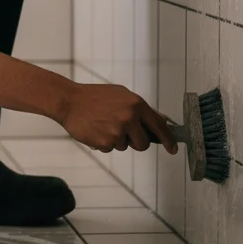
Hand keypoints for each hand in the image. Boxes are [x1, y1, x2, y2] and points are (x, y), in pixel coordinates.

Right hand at [58, 82, 178, 154]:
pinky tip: (95, 129)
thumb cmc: (95, 96)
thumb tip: (158, 122)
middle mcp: (129, 118)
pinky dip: (104, 142)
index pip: (159, 126)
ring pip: (125, 146)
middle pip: (143, 143)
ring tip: (103, 124)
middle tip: (123, 132)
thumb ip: (139, 108)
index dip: (168, 140)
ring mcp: (117, 131)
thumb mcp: (120, 94)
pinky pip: (110, 148)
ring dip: (117, 139)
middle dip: (135, 141)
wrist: (69, 101)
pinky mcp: (105, 142)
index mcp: (136, 104)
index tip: (173, 149)